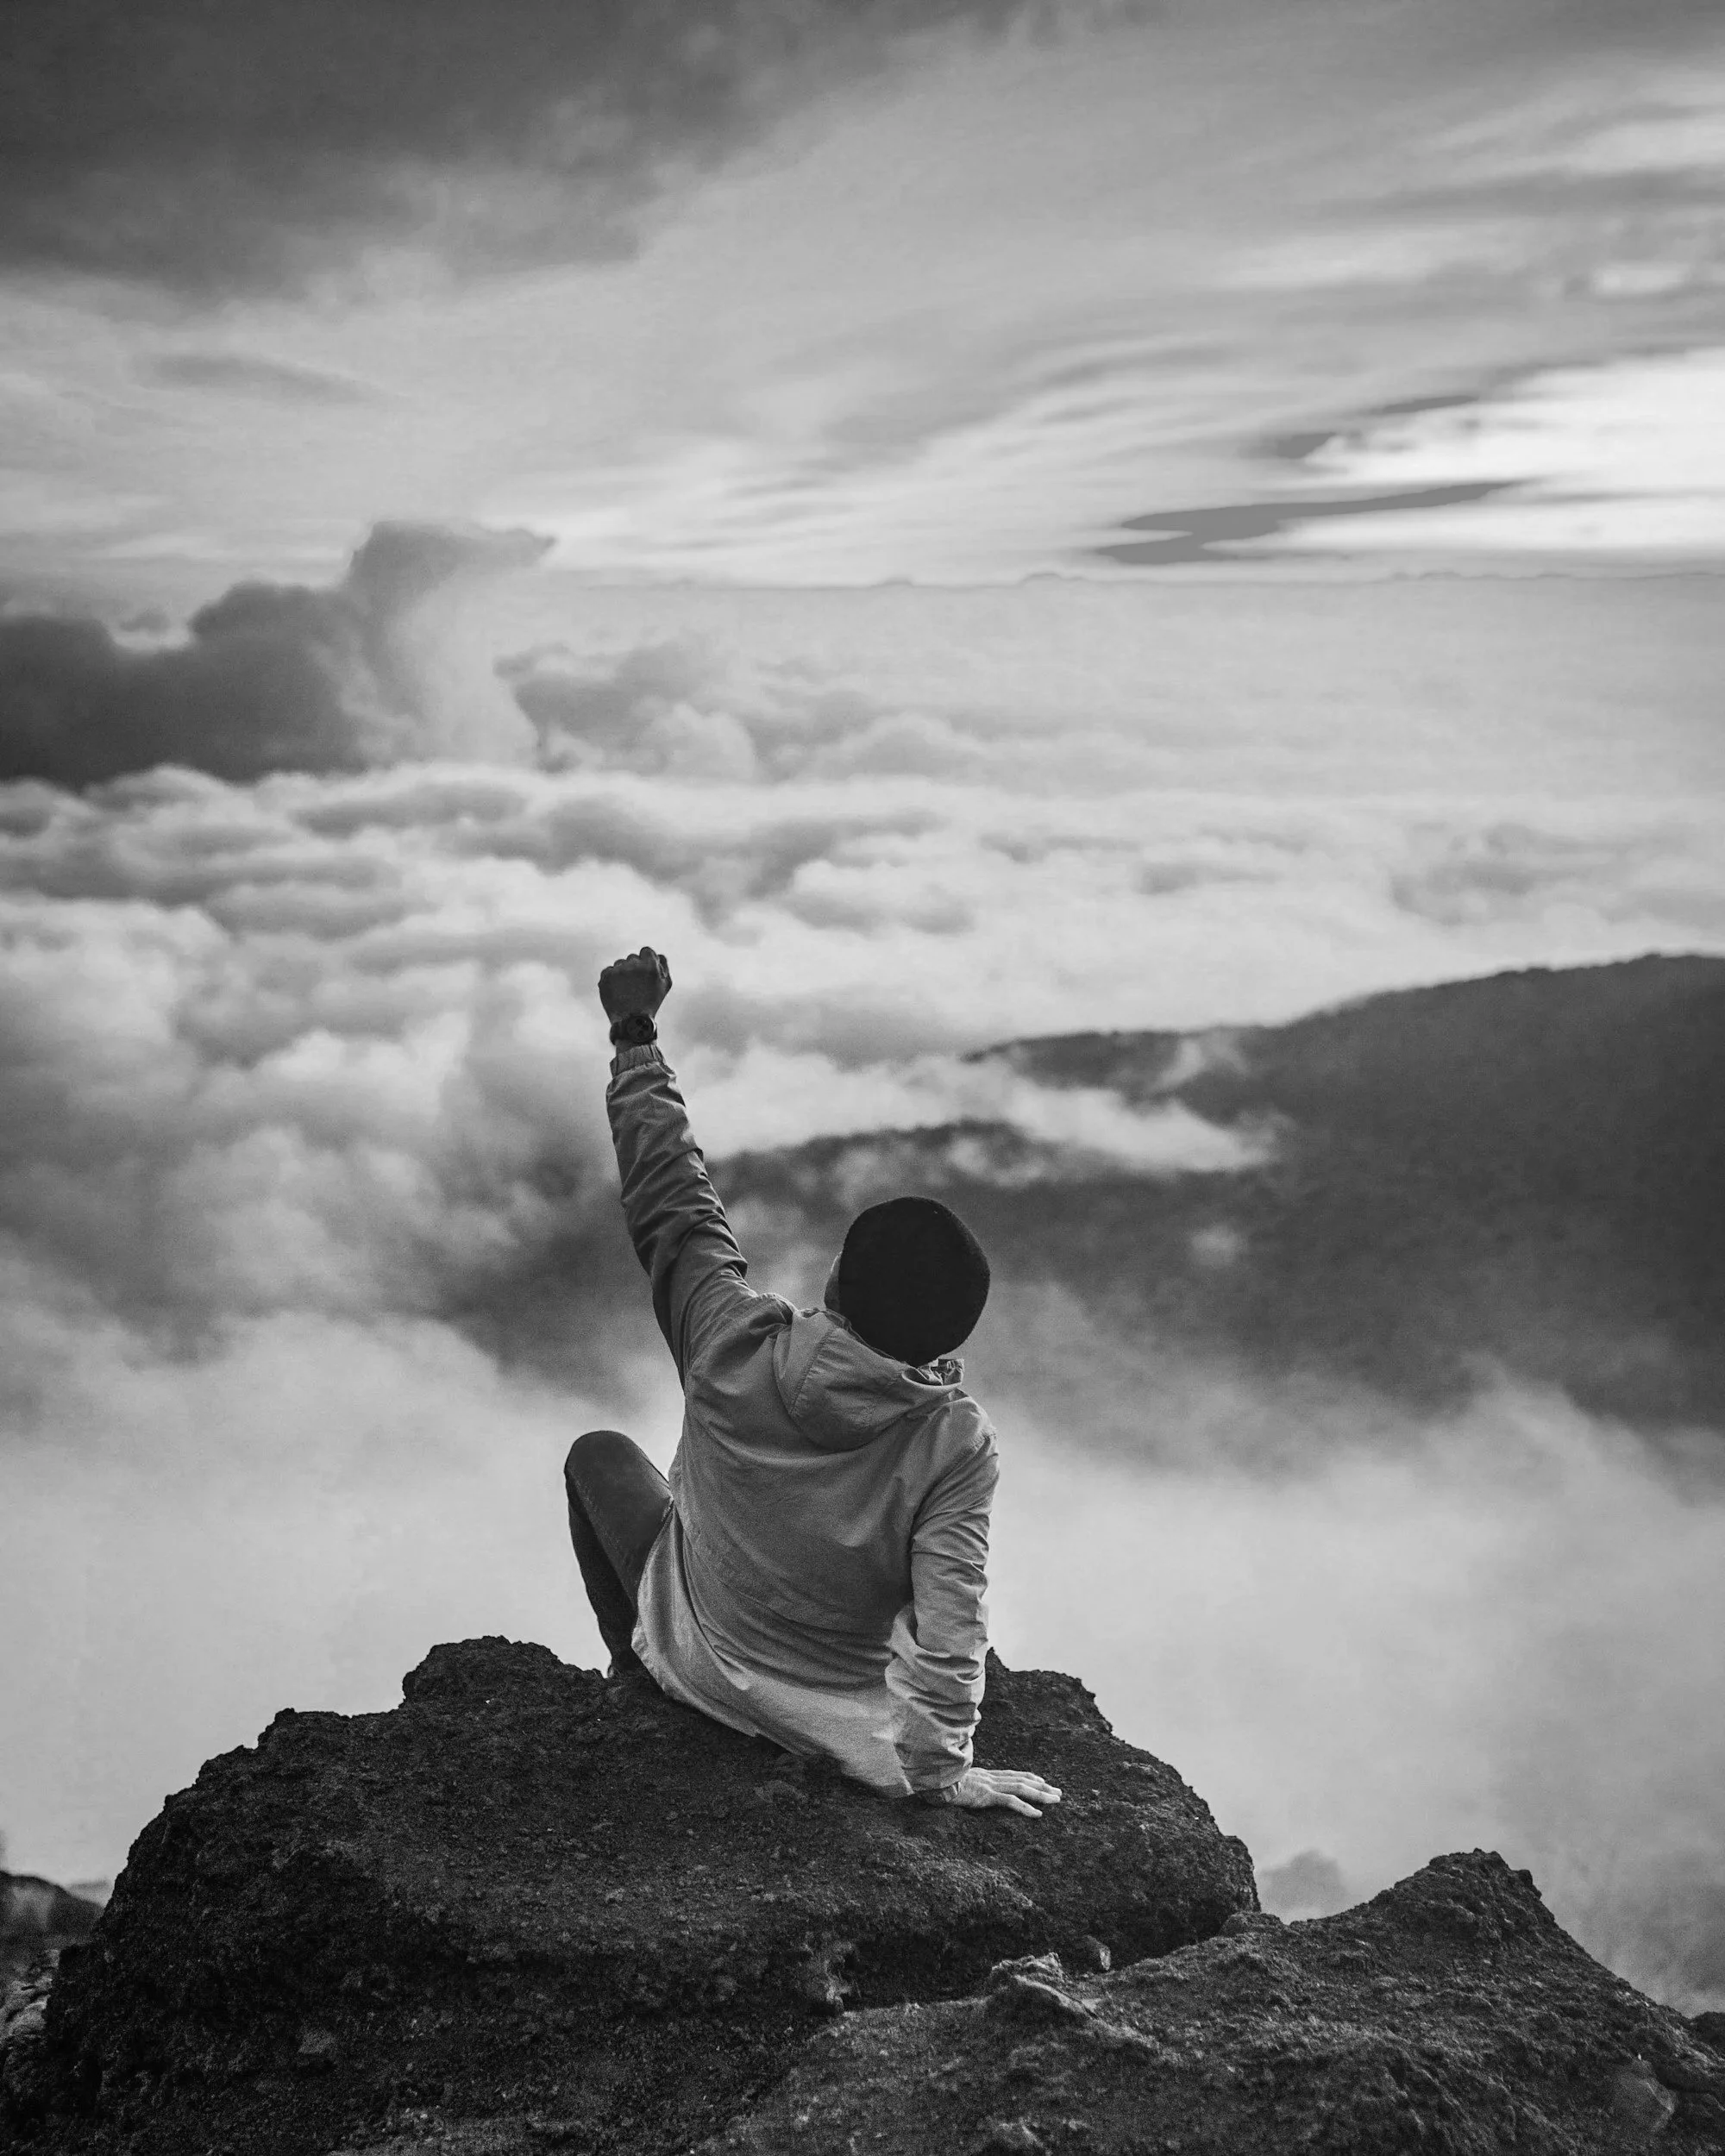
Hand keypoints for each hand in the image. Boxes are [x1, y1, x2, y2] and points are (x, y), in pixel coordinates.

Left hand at [599, 946, 671, 1023]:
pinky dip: (611, 979)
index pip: (646, 951)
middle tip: (636, 986)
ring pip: (620, 964)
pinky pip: (608, 971)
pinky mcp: (606, 976)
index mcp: (650, 965)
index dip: (645, 961)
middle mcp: (634, 965)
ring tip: (626, 990)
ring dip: (622, 973)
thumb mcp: (665, 986)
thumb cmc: (651, 1003)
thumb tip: (657, 955)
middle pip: (632, 958)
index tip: (644, 972)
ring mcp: (619, 970)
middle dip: (634, 968)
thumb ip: (664, 966)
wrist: (632, 1021)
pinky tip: (617, 991)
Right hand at [938, 1768, 1061, 1817]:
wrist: (930, 1780)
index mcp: (985, 1774)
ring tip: (1056, 1800)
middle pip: (1022, 1780)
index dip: (1029, 1777)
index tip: (1042, 1780)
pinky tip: (1037, 1815)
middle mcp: (990, 1777)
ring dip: (1041, 1794)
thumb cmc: (939, 1782)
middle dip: (1042, 1786)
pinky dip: (1025, 1807)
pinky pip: (1010, 1801)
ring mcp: (989, 1785)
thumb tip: (965, 1786)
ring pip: (1021, 1788)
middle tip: (1059, 1792)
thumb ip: (965, 1782)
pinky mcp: (985, 1795)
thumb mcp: (956, 1781)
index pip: (1012, 1774)